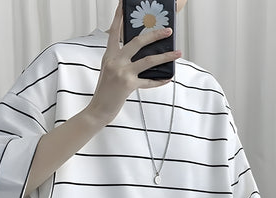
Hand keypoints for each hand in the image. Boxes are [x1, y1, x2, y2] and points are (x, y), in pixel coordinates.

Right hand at [87, 1, 181, 125]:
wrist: (98, 109)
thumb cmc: (105, 91)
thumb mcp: (109, 71)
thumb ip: (121, 60)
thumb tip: (141, 55)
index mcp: (109, 55)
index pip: (115, 31)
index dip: (119, 17)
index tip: (123, 4)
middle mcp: (115, 61)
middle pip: (137, 42)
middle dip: (155, 35)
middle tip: (167, 31)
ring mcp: (122, 72)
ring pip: (148, 60)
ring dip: (165, 56)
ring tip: (177, 52)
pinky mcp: (128, 85)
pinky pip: (149, 81)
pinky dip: (159, 80)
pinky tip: (168, 78)